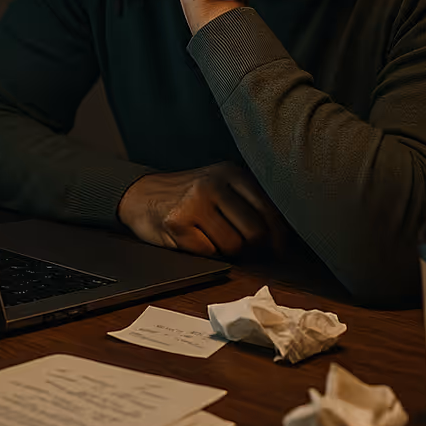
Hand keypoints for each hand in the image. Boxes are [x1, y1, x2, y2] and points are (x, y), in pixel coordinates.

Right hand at [117, 161, 289, 259]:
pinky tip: (194, 239)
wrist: (141, 194)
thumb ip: (250, 202)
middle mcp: (214, 183)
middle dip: (252, 247)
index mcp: (231, 172)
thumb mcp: (221, 186)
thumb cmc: (190, 196)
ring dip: (227, 251)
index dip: (278, 235)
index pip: (269, 210)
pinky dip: (206, 253)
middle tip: (242, 247)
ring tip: (212, 238)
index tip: (277, 248)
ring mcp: (194, 202)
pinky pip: (209, 253)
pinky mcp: (178, 222)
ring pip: (233, 246)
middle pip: (255, 232)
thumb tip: (283, 238)